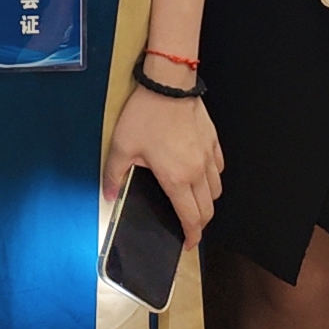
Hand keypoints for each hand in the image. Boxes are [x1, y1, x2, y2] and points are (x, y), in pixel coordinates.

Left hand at [104, 76, 223, 246]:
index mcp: (176, 178)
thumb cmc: (145, 115)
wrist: (167, 84)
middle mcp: (198, 171)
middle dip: (200, 224)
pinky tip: (202, 173)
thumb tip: (109, 195)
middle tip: (189, 227)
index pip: (191, 217)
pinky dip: (213, 177)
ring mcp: (208, 155)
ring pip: (216, 189)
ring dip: (207, 201)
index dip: (191, 236)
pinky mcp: (213, 140)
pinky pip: (219, 167)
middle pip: (207, 209)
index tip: (187, 244)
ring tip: (194, 201)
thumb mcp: (121, 146)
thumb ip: (113, 174)